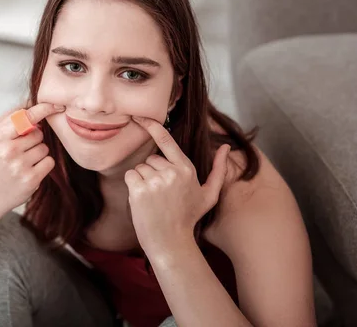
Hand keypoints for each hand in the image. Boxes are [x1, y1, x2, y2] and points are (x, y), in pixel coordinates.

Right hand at [0, 103, 65, 215]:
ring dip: (38, 153)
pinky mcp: (31, 179)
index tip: (57, 105)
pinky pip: (49, 162)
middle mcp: (8, 150)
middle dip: (34, 140)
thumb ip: (12, 121)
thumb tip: (34, 105)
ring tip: (23, 162)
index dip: (44, 108)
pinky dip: (43, 165)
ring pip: (45, 147)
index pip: (26, 116)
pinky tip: (30, 170)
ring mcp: (20, 166)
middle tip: (20, 151)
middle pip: (38, 133)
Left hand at [125, 116, 230, 255]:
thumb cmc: (188, 217)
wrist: (170, 241)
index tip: (140, 116)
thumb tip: (227, 147)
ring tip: (154, 199)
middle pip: (151, 158)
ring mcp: (155, 181)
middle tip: (162, 193)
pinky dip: (132, 186)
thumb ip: (219, 170)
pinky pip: (130, 176)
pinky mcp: (139, 190)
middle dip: (153, 172)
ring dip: (143, 180)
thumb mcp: (209, 194)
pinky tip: (143, 199)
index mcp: (186, 168)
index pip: (166, 140)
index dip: (152, 125)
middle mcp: (171, 172)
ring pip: (140, 168)